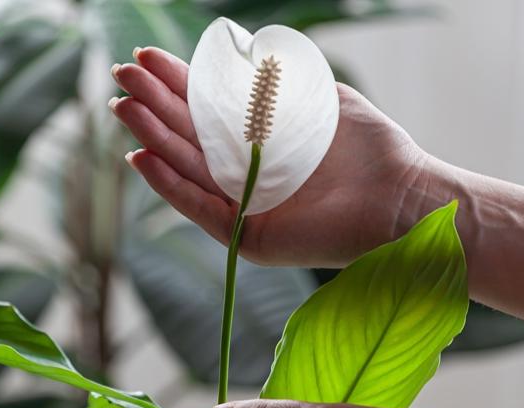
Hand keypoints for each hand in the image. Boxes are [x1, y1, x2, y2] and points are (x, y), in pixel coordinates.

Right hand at [111, 47, 430, 267]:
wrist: (402, 197)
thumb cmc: (371, 149)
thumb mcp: (322, 99)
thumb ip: (281, 81)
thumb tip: (241, 55)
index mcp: (261, 140)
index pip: (207, 109)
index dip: (175, 83)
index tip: (145, 57)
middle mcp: (247, 174)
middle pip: (188, 136)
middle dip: (153, 105)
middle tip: (121, 76)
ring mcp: (246, 207)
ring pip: (187, 169)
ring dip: (152, 139)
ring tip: (122, 110)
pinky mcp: (251, 237)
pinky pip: (201, 209)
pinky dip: (170, 186)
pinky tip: (142, 159)